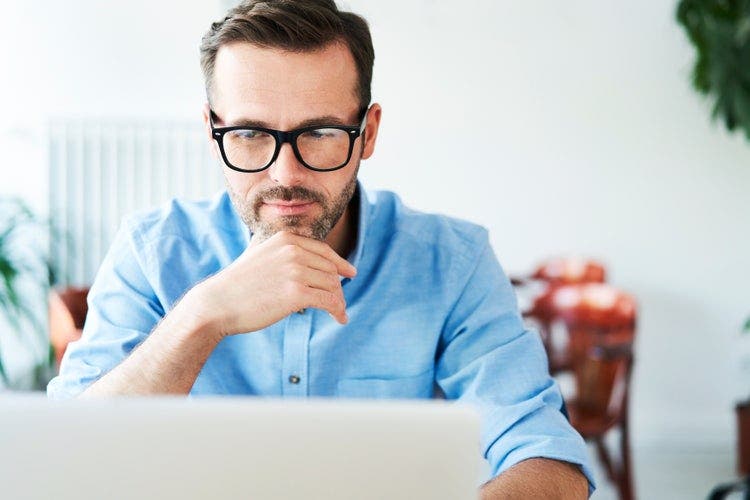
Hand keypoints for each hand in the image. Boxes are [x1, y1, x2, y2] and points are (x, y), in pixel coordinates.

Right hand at [190, 231, 356, 337]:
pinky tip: (339, 319)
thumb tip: (307, 260)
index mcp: (286, 239)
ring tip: (339, 313)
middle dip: (338, 287)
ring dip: (339, 301)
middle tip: (340, 303)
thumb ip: (282, 252)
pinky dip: (338, 311)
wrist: (218, 303)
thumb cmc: (238, 285)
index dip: (339, 263)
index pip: (323, 251)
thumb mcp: (261, 255)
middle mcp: (293, 250)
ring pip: (332, 286)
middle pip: (330, 269)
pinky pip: (329, 301)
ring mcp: (295, 271)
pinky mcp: (296, 293)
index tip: (349, 273)